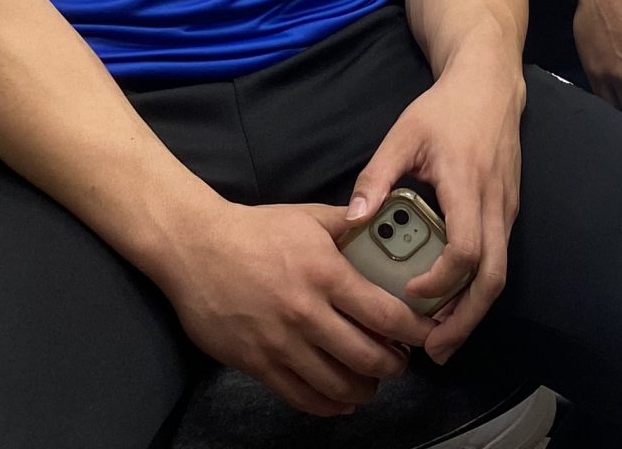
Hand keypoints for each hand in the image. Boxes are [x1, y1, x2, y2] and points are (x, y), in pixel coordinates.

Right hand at [154, 198, 432, 415]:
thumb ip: (349, 224)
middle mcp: (307, 314)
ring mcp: (281, 343)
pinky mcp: (257, 364)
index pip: (385, 314)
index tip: (427, 334)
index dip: (414, 331)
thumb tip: (382, 221)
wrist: (195, 248)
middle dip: (394, 366)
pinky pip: (301, 397)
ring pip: (337, 385)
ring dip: (364, 389)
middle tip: (401, 361)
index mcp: (326, 274)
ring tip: (373, 381)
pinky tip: (340, 400)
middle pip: (367, 357)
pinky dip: (328, 405)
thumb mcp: (309, 217)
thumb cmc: (254, 230)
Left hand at [346, 54, 525, 361]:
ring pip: (499, 275)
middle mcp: (495, 204)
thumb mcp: (402, 135)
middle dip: (465, 320)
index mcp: (467, 186)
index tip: (409, 294)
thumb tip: (353, 221)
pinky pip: (498, 260)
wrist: (490, 85)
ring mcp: (507, 210)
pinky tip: (451, 303)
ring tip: (440, 339)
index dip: (439, 282)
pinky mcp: (508, 211)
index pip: (465, 251)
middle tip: (433, 350)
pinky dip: (477, 290)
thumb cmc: (444, 109)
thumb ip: (376, 178)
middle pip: (493, 279)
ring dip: (472, 311)